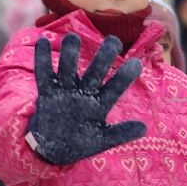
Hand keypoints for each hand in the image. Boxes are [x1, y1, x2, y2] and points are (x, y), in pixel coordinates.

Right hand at [26, 33, 147, 164]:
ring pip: (68, 68)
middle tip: (113, 41)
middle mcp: (85, 92)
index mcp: (100, 104)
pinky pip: (44, 74)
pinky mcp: (47, 92)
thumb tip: (144, 128)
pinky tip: (42, 42)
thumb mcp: (101, 141)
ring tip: (72, 38)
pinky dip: (42, 59)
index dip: (124, 77)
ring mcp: (66, 90)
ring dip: (70, 54)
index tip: (136, 64)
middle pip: (95, 71)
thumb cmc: (81, 142)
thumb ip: (120, 134)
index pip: (115, 88)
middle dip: (104, 57)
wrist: (54, 148)